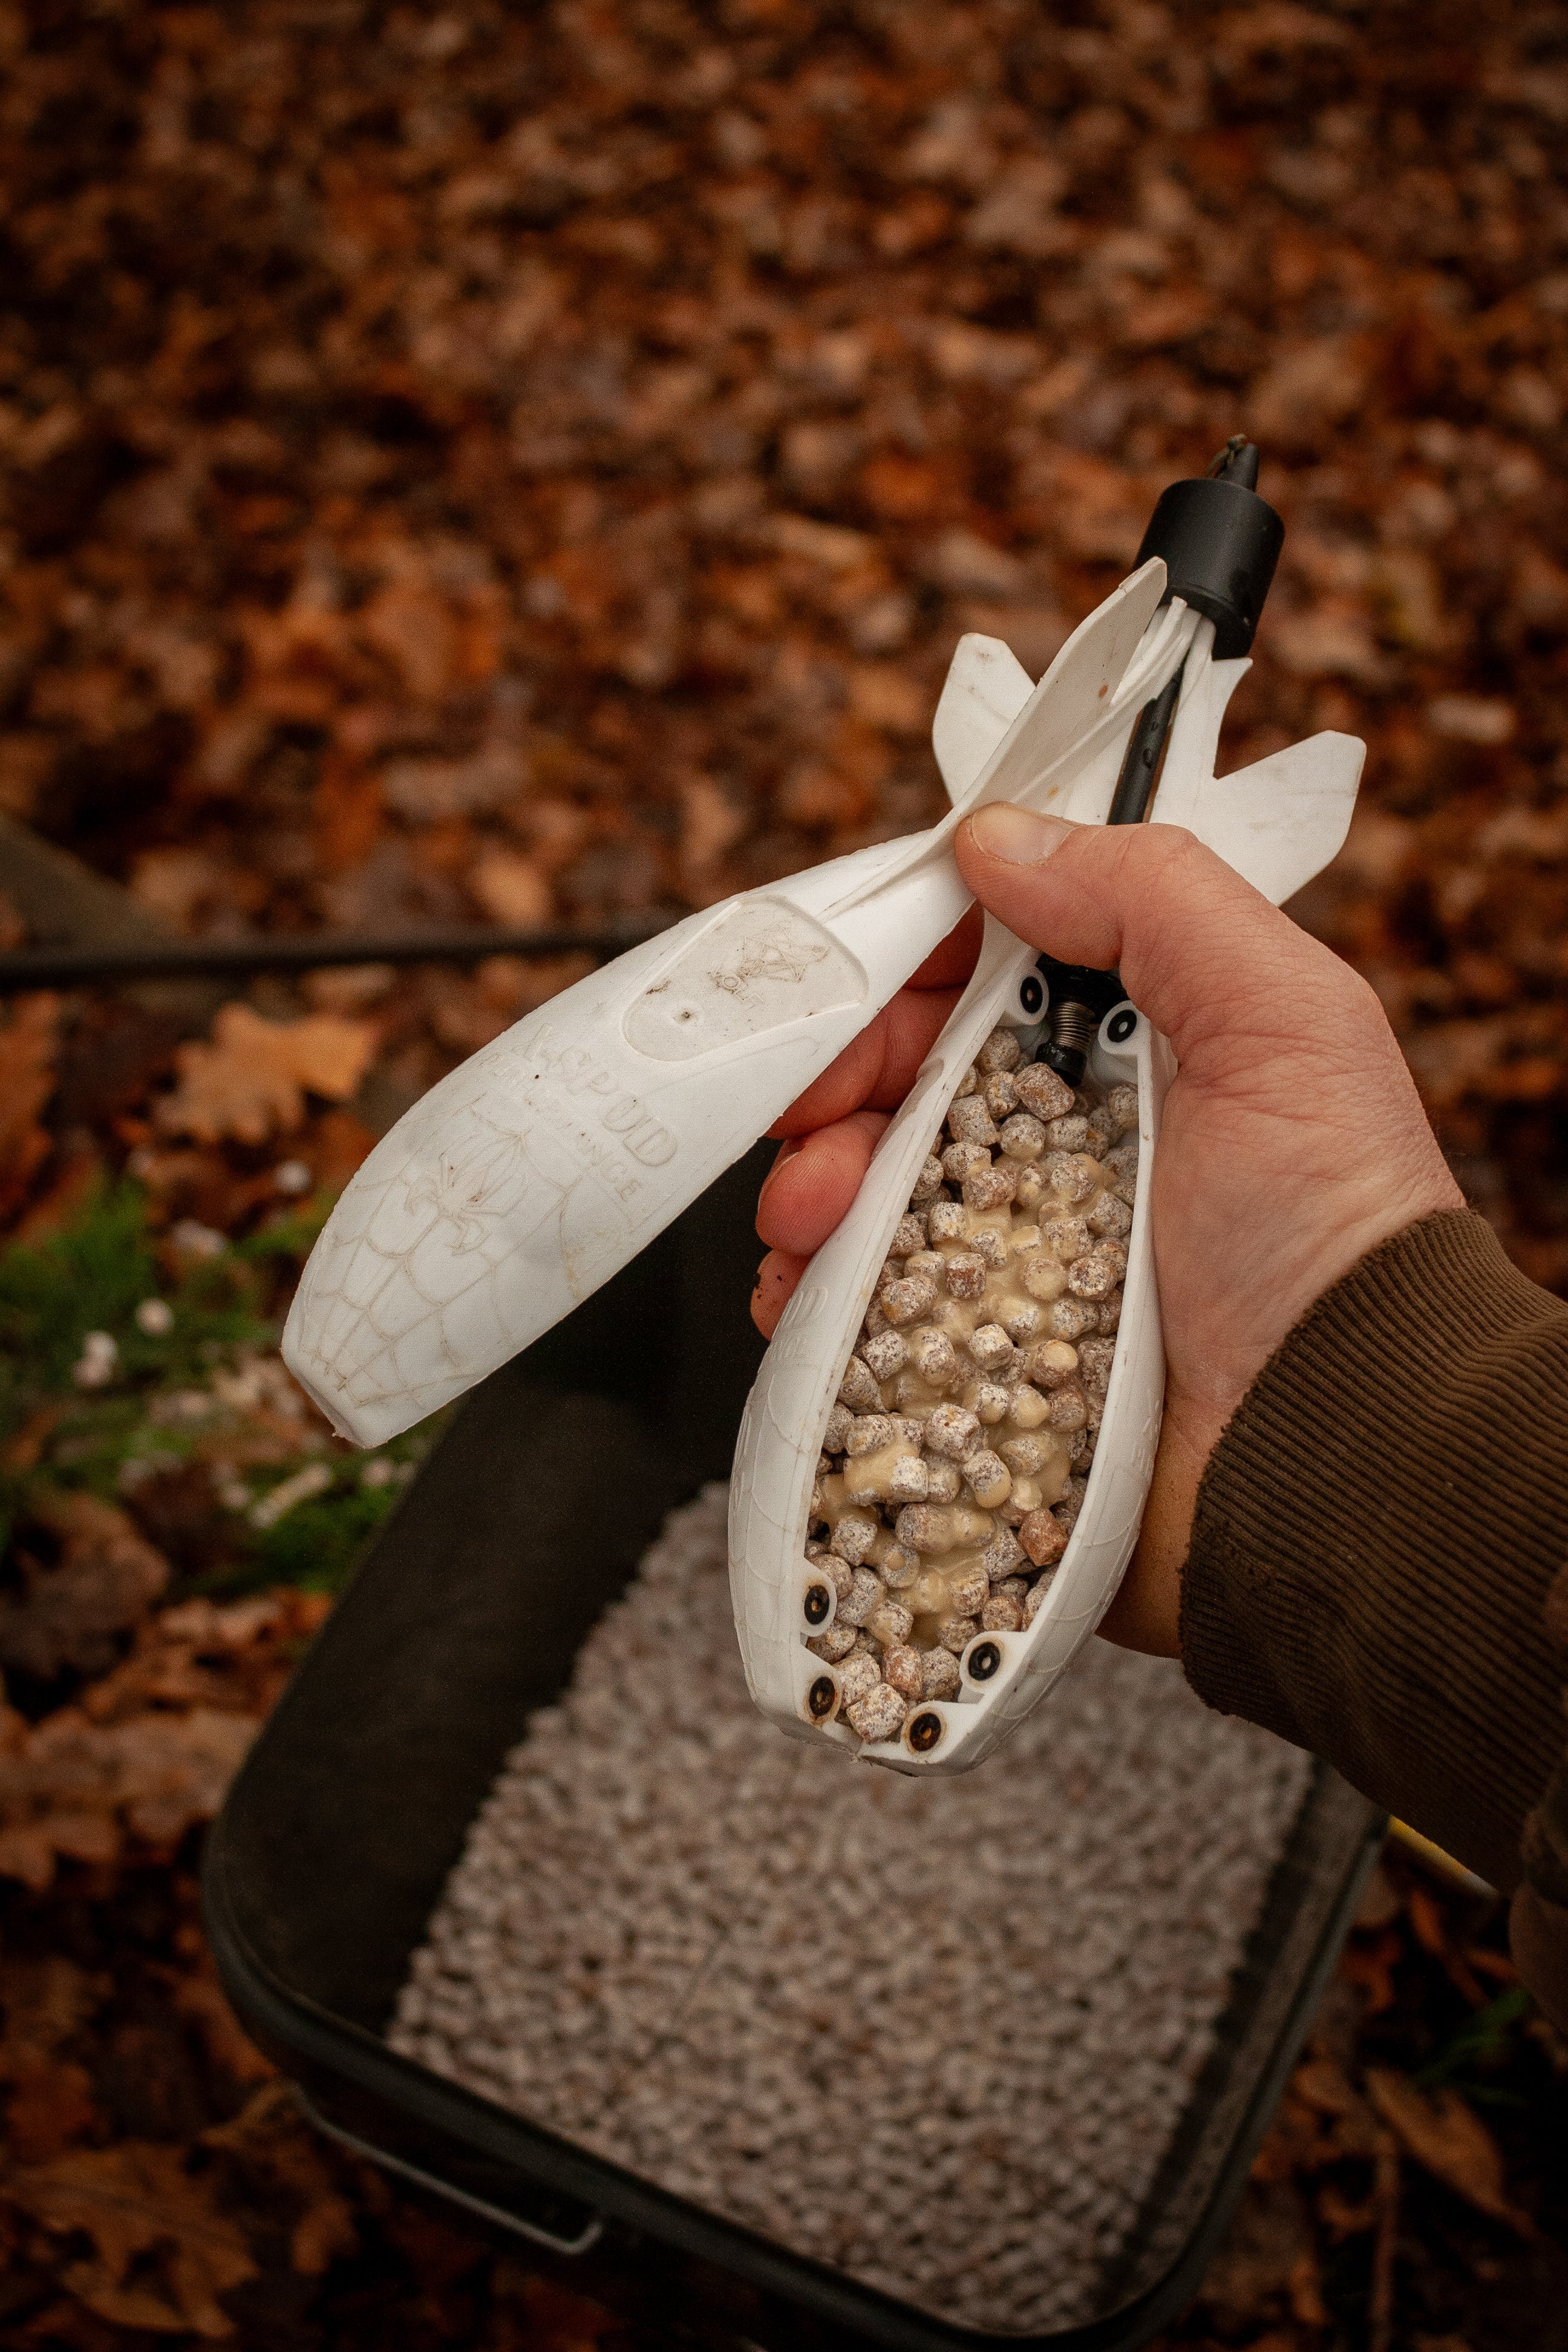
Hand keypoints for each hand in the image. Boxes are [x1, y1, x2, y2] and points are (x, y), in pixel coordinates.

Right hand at [753, 803, 1462, 1658]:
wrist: (1336, 1451)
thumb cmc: (1330, 1232)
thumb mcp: (1282, 1018)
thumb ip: (1153, 897)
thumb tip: (996, 838)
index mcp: (1134, 1052)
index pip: (987, 974)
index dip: (906, 965)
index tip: (849, 976)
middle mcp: (1067, 1148)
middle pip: (904, 1082)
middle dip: (835, 1081)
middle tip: (803, 1110)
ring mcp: (1013, 1260)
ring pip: (864, 1198)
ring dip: (808, 1190)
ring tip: (803, 1218)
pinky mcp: (977, 1364)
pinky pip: (862, 1319)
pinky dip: (813, 1302)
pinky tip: (803, 1299)